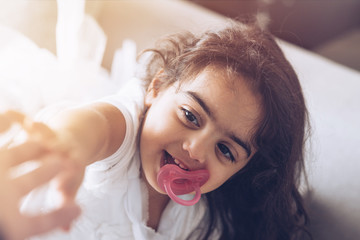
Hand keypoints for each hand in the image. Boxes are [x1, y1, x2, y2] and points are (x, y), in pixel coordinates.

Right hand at [0, 111, 80, 239]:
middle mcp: (65, 150)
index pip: (70, 175)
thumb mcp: (71, 184)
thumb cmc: (70, 170)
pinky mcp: (42, 130)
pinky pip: (31, 124)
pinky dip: (22, 120)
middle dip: (52, 155)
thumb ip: (65, 202)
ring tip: (29, 126)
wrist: (77, 140)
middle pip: (59, 153)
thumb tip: (67, 228)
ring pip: (46, 134)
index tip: (60, 190)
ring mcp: (53, 138)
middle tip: (47, 154)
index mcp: (73, 164)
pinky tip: (12, 115)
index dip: (66, 182)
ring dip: (39, 131)